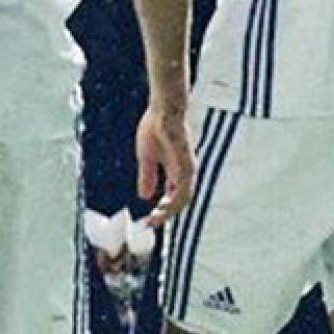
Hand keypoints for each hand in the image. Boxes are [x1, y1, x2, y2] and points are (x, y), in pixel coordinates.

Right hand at [135, 100, 193, 227]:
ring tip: (155, 218)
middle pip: (180, 201)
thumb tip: (145, 196)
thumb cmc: (156, 127)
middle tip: (151, 223)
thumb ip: (147, 176)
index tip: (148, 217)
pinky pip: (183, 190)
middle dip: (166, 214)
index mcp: (176, 170)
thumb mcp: (146, 156)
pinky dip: (173, 201)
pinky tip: (162, 206)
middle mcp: (185, 173)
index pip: (173, 195)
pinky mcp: (186, 166)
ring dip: (169, 211)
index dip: (162, 208)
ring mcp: (187, 170)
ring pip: (183, 199)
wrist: (164, 110)